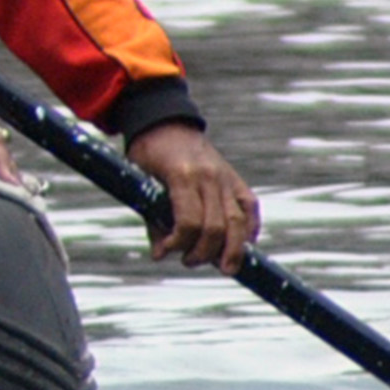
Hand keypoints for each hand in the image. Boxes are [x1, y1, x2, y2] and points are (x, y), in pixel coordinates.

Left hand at [126, 122, 259, 271]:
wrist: (165, 121)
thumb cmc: (147, 153)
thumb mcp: (140, 182)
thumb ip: (153, 219)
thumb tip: (160, 255)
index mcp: (182, 175)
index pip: (190, 222)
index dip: (179, 244)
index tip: (166, 251)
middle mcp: (209, 177)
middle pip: (217, 227)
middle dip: (204, 253)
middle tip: (189, 261)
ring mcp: (225, 177)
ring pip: (238, 222)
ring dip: (233, 250)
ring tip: (224, 268)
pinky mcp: (235, 179)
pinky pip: (250, 209)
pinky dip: (250, 230)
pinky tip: (243, 246)